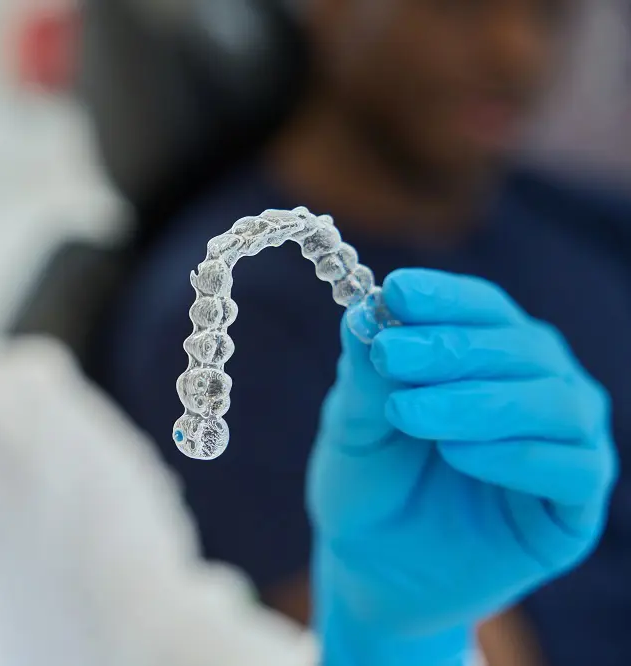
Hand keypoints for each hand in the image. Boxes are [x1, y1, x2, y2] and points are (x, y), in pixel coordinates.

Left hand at [308, 269, 617, 660]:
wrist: (372, 572)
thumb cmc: (367, 487)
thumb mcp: (354, 428)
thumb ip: (365, 376)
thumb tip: (365, 309)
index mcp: (486, 355)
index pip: (482, 308)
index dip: (444, 296)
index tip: (397, 290)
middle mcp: (538, 386)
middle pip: (517, 347)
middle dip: (449, 348)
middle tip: (391, 356)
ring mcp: (564, 443)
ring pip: (549, 403)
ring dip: (476, 402)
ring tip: (409, 414)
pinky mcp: (574, 505)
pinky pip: (569, 468)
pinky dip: (514, 456)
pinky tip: (458, 454)